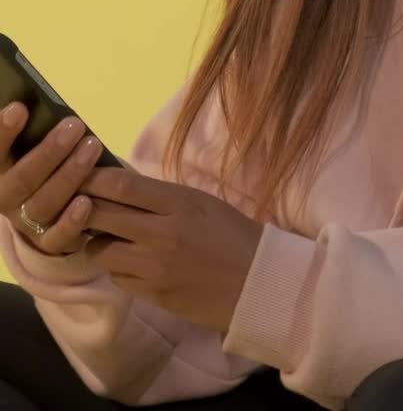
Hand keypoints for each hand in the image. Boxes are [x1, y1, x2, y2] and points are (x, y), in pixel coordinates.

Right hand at [0, 102, 104, 254]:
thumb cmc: (44, 158)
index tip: (19, 108)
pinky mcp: (48, 242)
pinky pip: (57, 238)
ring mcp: (26, 222)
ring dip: (69, 175)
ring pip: (43, 204)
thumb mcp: (32, 142)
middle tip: (75, 125)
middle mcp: (5, 198)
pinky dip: (71, 222)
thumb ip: (33, 129)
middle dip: (49, 152)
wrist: (51, 202)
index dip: (2, 132)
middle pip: (22, 179)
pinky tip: (87, 202)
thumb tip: (35, 102)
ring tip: (93, 147)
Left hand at [79, 166, 264, 334]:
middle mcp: (161, 234)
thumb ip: (160, 195)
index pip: (122, 186)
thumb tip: (119, 184)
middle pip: (100, 216)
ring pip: (100, 251)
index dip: (94, 178)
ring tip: (109, 237)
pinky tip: (130, 261)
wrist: (257, 282)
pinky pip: (117, 277)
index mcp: (178, 203)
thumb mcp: (199, 202)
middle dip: (83, 208)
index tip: (82, 174)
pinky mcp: (152, 295)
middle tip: (78, 204)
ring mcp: (154, 268)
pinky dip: (116, 267)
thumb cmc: (231, 233)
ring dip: (97, 242)